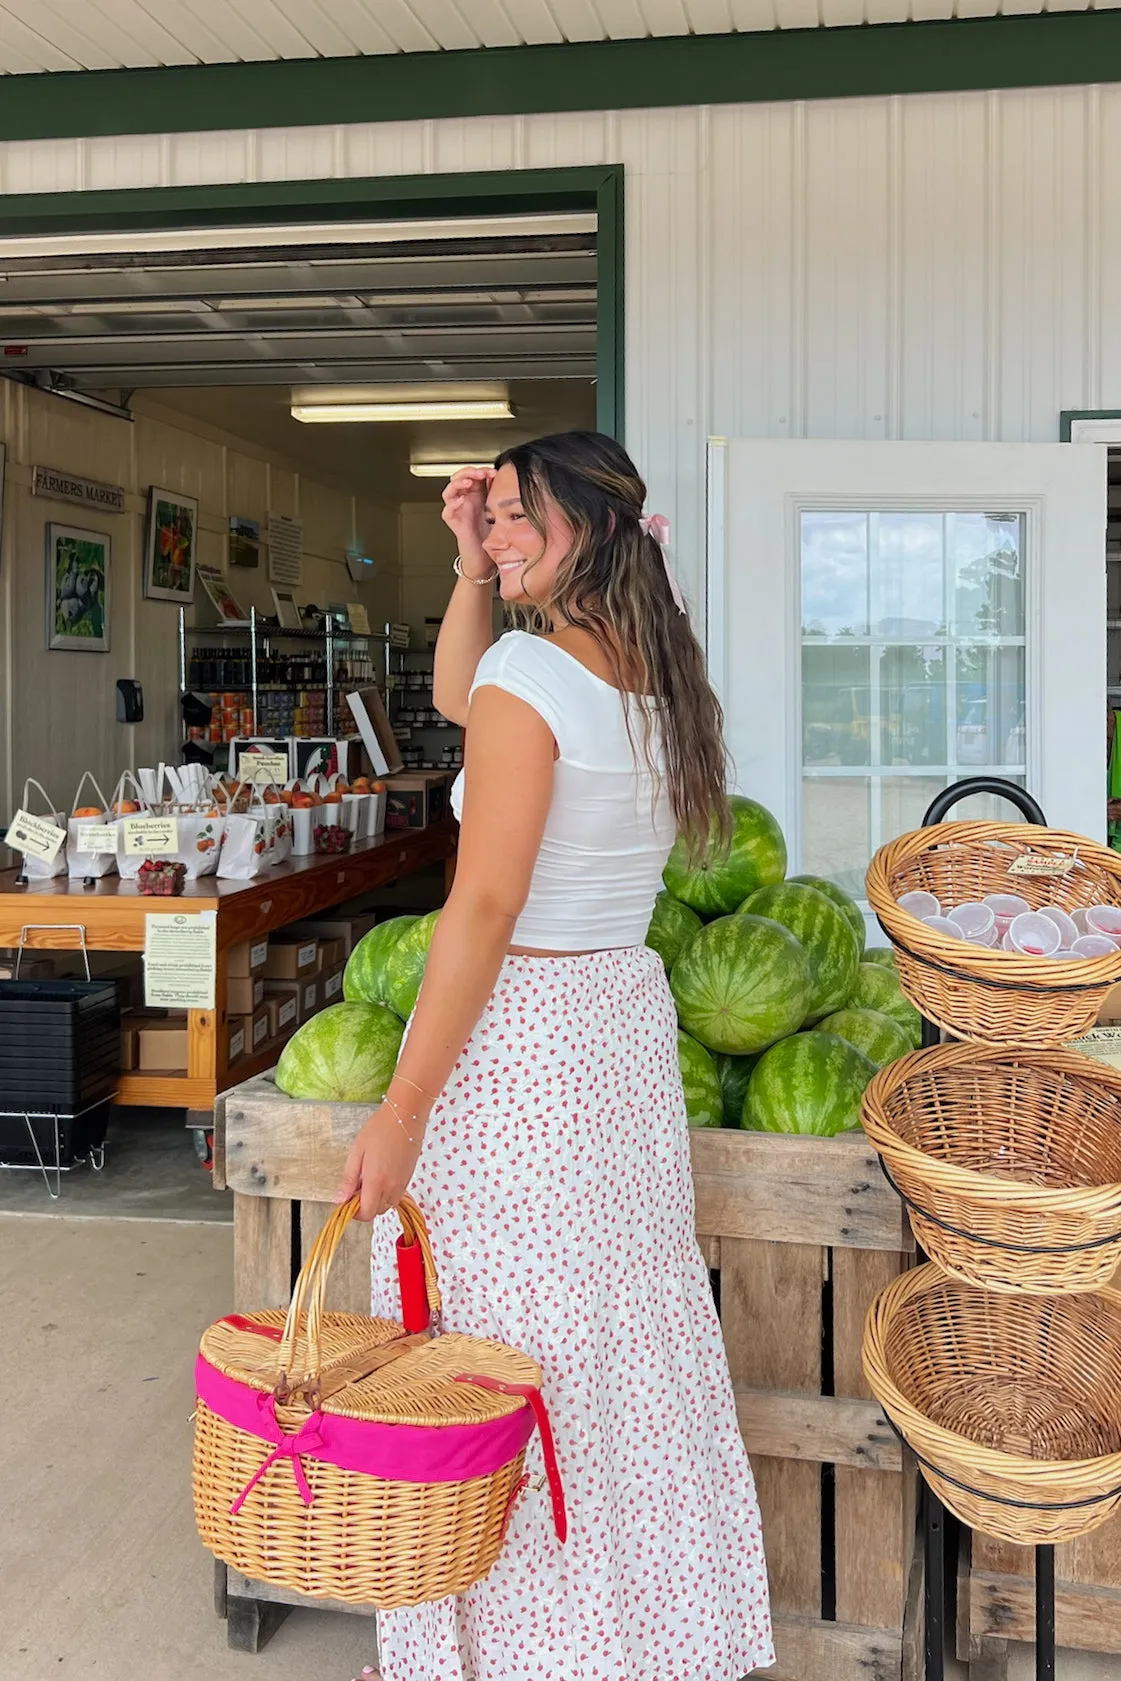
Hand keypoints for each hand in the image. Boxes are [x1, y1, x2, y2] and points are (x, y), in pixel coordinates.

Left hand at [335, 1103, 423, 1221]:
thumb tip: (340, 1199)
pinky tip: (380, 1175)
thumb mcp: (357, 1152)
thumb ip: (349, 1179)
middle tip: (357, 1188)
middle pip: (376, 1212)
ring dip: (376, 1200)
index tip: (348, 1200)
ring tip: (369, 1180)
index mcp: (376, 1181)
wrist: (406, 1117)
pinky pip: (396, 1195)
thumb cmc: (380, 1130)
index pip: (366, 1213)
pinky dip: (386, 1193)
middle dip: (364, 1206)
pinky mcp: (409, 1178)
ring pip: (387, 1205)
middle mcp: (391, 1186)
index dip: (355, 1213)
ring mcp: (402, 1183)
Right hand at [442, 467, 494, 574]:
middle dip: (469, 473)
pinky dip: (453, 504)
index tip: (494, 472)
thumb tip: (504, 479)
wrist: (484, 556)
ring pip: (449, 491)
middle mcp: (464, 500)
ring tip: (469, 482)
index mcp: (475, 494)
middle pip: (459, 478)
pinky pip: (447, 511)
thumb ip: (496, 494)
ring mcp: (457, 510)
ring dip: (458, 483)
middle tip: (481, 474)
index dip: (481, 470)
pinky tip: (461, 500)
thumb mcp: (496, 509)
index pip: (473, 475)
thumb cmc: (490, 533)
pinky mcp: (453, 522)